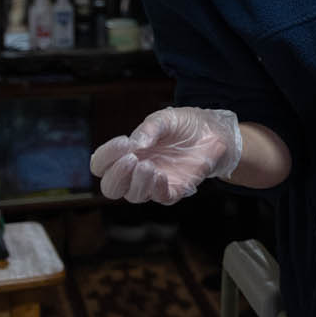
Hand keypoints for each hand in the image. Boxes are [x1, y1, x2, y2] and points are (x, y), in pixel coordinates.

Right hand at [89, 107, 243, 204]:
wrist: (214, 131)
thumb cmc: (184, 124)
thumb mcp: (165, 119)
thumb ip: (149, 129)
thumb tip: (135, 144)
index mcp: (128, 153)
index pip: (101, 165)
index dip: (106, 157)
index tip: (124, 142)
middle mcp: (136, 171)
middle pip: (110, 188)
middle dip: (116, 176)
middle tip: (131, 159)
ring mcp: (155, 182)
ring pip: (133, 196)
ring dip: (136, 183)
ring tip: (149, 166)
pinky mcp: (176, 189)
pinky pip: (161, 198)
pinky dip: (157, 189)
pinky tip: (161, 175)